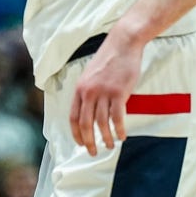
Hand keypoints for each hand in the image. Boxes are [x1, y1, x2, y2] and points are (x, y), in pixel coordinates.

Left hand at [69, 30, 141, 154]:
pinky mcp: (118, 92)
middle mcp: (88, 92)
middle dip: (88, 141)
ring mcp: (103, 92)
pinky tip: (122, 136)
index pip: (73, 117)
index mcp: (80, 89)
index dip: (76, 133)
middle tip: (93, 153)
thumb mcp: (91, 76)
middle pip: (84, 123)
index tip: (81, 144)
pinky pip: (117, 117)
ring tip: (110, 146)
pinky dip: (119, 129)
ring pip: (101, 122)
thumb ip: (89, 92)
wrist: (122, 44)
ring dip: (105, 138)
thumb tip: (91, 112)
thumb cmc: (109, 60)